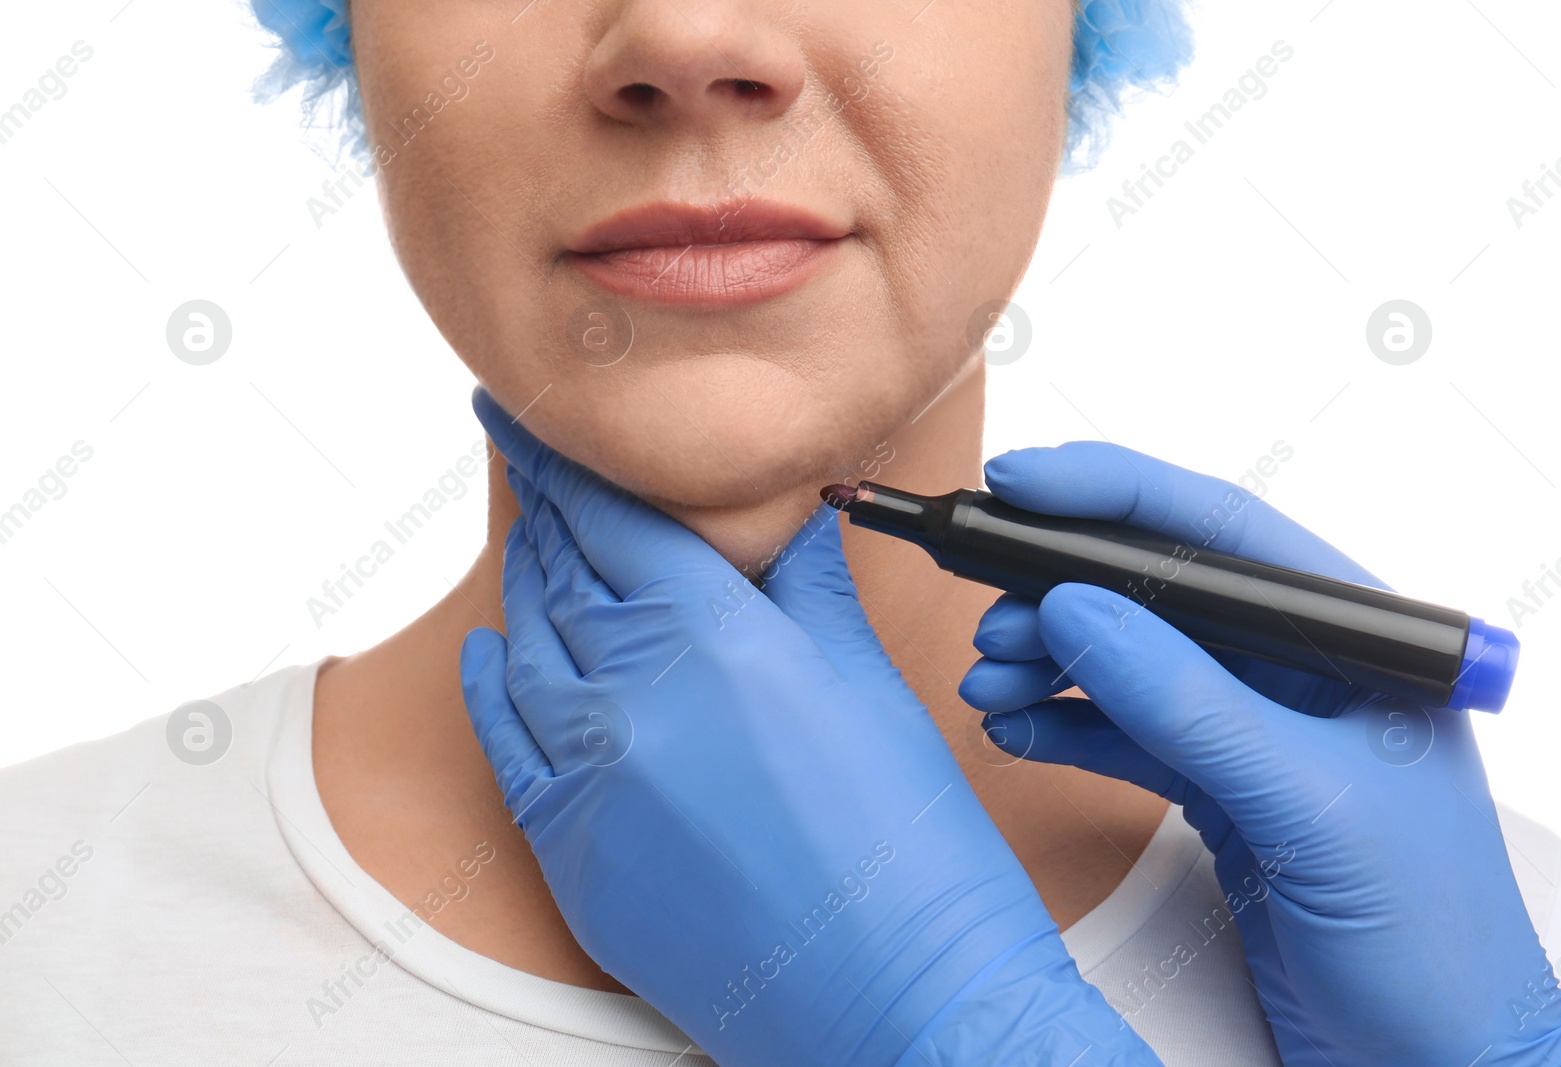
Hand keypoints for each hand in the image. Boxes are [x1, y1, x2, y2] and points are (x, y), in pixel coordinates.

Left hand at [458, 390, 1162, 1066]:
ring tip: (528, 546)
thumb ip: (807, 590)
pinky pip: (507, 743)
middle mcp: (631, 694)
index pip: (609, 516)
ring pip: (528, 648)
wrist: (894, 1002)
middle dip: (541, 508)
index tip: (514, 403)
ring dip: (525, 587)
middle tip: (523, 459)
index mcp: (714, 635)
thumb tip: (792, 520)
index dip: (554, 455)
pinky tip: (492, 651)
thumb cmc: (908, 848)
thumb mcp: (866, 689)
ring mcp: (588, 776)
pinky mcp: (570, 852)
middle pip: (561, 571)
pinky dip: (494, 685)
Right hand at [961, 441, 1560, 1065]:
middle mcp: (1297, 672)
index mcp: (1350, 641)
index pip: (1221, 532)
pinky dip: (1060, 727)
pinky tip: (1015, 729)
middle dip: (1058, 592)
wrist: (1437, 1063)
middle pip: (1156, 592)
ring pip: (1127, 661)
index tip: (1020, 485)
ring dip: (1046, 663)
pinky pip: (1120, 734)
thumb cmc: (1433, 940)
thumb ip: (1195, 705)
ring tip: (988, 679)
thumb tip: (1085, 611)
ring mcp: (1252, 732)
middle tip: (986, 610)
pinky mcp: (1217, 790)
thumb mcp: (1312, 806)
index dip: (1114, 495)